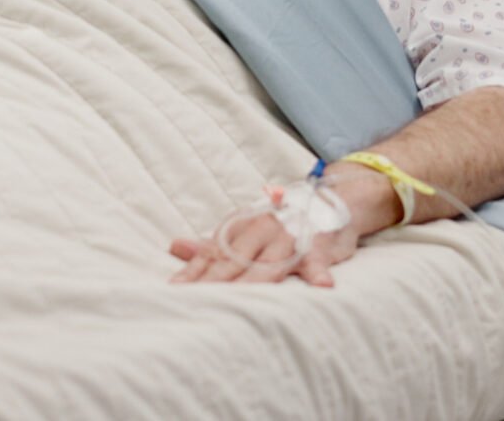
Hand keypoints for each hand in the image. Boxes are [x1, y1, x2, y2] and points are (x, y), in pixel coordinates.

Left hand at [167, 210, 359, 287]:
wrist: (329, 202)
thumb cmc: (280, 224)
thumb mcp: (244, 230)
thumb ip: (211, 244)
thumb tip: (174, 246)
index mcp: (241, 227)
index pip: (213, 252)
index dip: (194, 272)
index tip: (175, 290)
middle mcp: (261, 230)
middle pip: (235, 259)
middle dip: (215, 282)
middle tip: (197, 301)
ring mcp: (289, 238)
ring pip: (270, 263)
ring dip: (256, 281)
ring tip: (241, 302)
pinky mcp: (318, 245)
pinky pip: (317, 260)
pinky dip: (319, 272)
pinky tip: (322, 285)